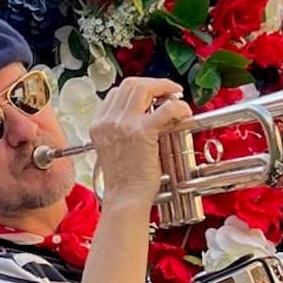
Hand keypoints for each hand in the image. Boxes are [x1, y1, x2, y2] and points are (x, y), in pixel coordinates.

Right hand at [89, 78, 191, 213]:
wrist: (125, 198)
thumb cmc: (124, 181)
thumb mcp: (112, 150)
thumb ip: (121, 130)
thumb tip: (145, 115)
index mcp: (99, 126)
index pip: (117, 93)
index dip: (137, 90)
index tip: (152, 96)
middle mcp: (108, 122)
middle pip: (130, 85)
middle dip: (153, 84)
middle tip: (168, 91)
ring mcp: (123, 125)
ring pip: (143, 89)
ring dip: (164, 88)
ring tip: (176, 97)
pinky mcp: (142, 132)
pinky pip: (164, 109)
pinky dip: (178, 107)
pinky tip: (183, 113)